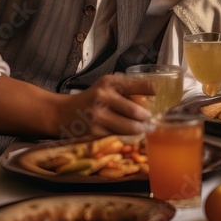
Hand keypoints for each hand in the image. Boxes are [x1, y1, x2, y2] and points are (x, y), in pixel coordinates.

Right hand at [0, 73, 154, 138]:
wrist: (62, 114)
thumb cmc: (91, 98)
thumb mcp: (106, 86)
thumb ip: (126, 88)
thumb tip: (155, 95)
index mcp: (108, 83)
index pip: (135, 85)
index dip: (150, 90)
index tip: (159, 94)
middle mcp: (103, 97)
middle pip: (137, 112)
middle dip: (148, 118)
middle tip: (154, 121)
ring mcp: (99, 116)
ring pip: (130, 127)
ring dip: (142, 130)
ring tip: (148, 129)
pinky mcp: (95, 132)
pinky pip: (119, 136)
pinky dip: (128, 137)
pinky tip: (133, 137)